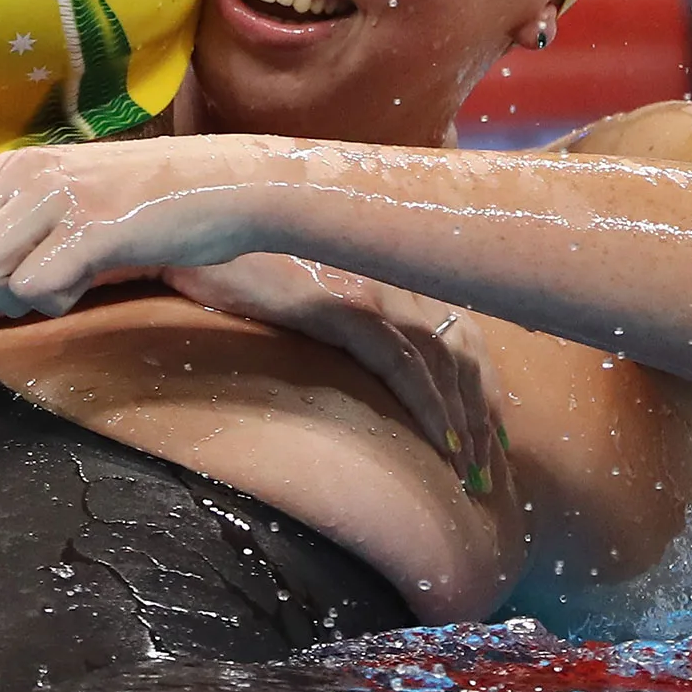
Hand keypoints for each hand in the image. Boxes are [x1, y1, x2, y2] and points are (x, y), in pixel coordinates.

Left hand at [0, 137, 261, 317]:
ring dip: (10, 300)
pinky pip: (34, 287)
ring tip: (55, 289)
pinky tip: (83, 288)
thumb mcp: (67, 197)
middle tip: (23, 299)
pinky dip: (54, 304)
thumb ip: (15, 221)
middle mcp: (25, 176)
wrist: (225, 185)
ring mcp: (58, 199)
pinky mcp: (94, 228)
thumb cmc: (149, 201)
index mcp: (11, 168)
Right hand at [166, 256, 503, 495]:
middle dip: (481, 413)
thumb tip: (370, 353)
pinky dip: (427, 404)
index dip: (482, 386)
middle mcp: (393, 270)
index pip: (461, 330)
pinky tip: (441, 440)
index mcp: (395, 264)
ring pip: (442, 359)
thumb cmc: (247, 255)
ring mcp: (370, 285)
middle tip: (488, 467)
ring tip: (470, 469)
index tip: (490, 435)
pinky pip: (399, 362)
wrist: (201, 221)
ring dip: (463, 419)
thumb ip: (351, 305)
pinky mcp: (339, 303)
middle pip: (463, 349)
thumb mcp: (314, 280)